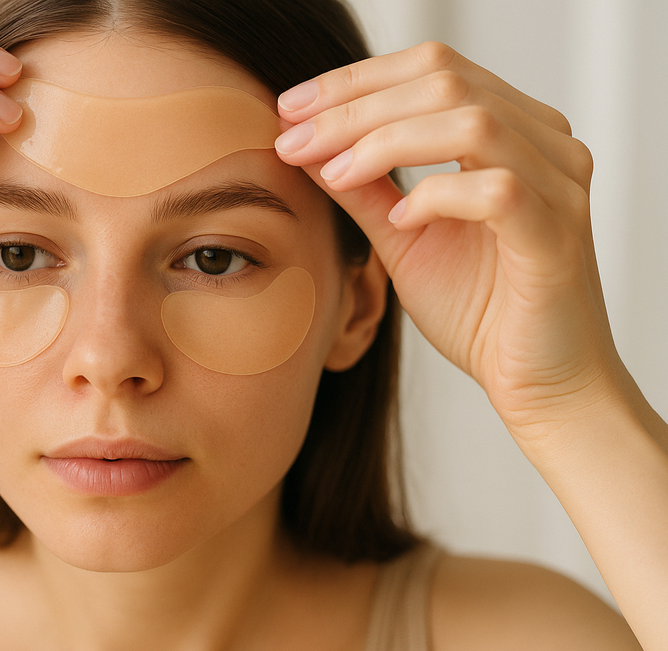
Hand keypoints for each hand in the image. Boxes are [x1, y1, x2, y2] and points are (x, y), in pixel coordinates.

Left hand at [275, 42, 620, 440]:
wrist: (536, 385)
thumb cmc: (479, 312)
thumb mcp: (403, 238)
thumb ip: (363, 188)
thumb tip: (306, 143)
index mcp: (512, 131)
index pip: (432, 70)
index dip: (354, 81)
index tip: (287, 109)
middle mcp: (544, 144)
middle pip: (445, 82)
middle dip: (355, 107)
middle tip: (293, 138)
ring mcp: (559, 186)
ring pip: (471, 122)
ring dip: (385, 142)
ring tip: (334, 174)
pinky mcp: (556, 236)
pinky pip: (497, 190)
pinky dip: (437, 196)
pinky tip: (401, 222)